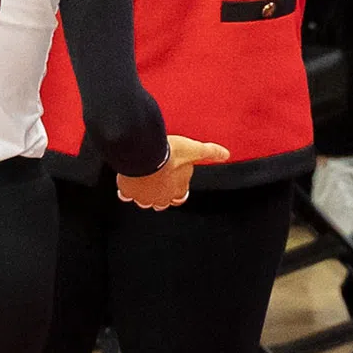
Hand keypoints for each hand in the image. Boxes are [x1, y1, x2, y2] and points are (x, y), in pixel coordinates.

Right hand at [116, 136, 230, 210]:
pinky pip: (126, 195)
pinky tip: (127, 183)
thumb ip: (210, 152)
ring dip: (145, 194)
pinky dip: (127, 190)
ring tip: (143, 183)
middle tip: (158, 183)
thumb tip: (225, 154)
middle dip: (161, 195)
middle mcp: (161, 197)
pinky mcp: (128, 191)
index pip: (180, 197)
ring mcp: (144, 196)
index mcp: (178, 190)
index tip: (174, 183)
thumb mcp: (193, 149)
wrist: (144, 151)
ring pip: (145, 202)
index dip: (177, 190)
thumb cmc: (168, 153)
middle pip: (162, 203)